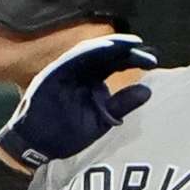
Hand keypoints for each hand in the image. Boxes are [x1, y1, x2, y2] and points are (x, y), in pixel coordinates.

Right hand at [0, 33, 157, 166]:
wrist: (36, 145)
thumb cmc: (67, 133)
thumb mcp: (101, 120)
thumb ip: (122, 105)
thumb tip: (148, 90)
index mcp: (91, 80)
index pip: (114, 64)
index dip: (132, 59)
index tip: (153, 60)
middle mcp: (79, 71)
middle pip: (103, 54)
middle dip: (124, 48)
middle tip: (145, 48)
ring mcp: (63, 71)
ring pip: (87, 51)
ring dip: (107, 46)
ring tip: (128, 43)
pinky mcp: (51, 74)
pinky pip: (69, 60)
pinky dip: (86, 53)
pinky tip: (104, 49)